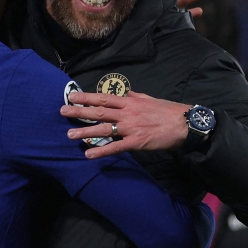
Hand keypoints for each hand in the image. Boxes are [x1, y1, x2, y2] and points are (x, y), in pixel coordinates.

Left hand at [60, 91, 191, 158]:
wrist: (185, 124)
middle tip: (62, 111)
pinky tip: (88, 154)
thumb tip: (125, 93)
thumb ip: (135, 97)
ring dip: (85, 132)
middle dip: (79, 111)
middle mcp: (127, 113)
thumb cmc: (168, 111)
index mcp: (130, 102)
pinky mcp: (137, 142)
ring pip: (104, 129)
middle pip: (99, 112)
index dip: (86, 97)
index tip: (71, 96)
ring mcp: (131, 128)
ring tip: (69, 134)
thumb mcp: (150, 99)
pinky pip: (116, 147)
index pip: (103, 98)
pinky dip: (101, 150)